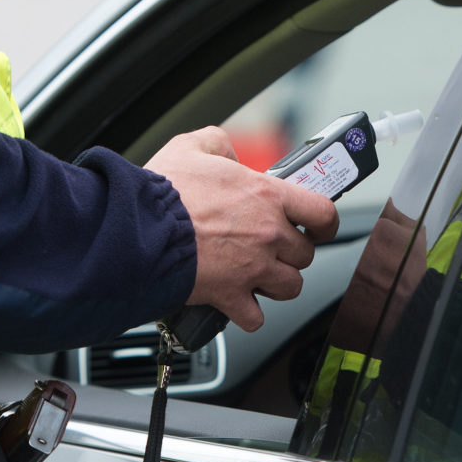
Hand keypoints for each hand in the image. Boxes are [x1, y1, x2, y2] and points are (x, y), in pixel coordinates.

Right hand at [147, 127, 339, 331]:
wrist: (138, 229)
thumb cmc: (163, 191)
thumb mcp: (191, 147)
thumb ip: (217, 143)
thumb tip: (227, 153)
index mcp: (266, 195)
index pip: (323, 213)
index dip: (324, 223)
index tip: (317, 227)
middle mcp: (268, 234)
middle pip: (305, 254)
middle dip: (290, 253)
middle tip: (270, 248)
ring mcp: (253, 268)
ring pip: (290, 287)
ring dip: (277, 283)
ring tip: (258, 275)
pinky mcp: (231, 297)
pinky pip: (256, 317)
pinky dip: (247, 313)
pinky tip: (235, 301)